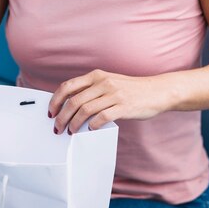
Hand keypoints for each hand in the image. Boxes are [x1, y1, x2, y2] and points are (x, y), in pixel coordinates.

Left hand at [48, 69, 170, 133]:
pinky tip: (90, 129)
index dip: (56, 100)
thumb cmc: (131, 89)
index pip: (68, 86)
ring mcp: (114, 94)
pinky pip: (102, 118)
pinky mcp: (124, 107)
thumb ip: (91, 90)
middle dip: (62, 117)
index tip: (51, 112)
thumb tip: (69, 105)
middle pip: (74, 101)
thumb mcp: (109, 82)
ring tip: (71, 131)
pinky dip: (93, 125)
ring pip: (85, 110)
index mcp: (96, 75)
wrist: (157, 91)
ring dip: (74, 124)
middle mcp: (103, 83)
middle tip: (58, 127)